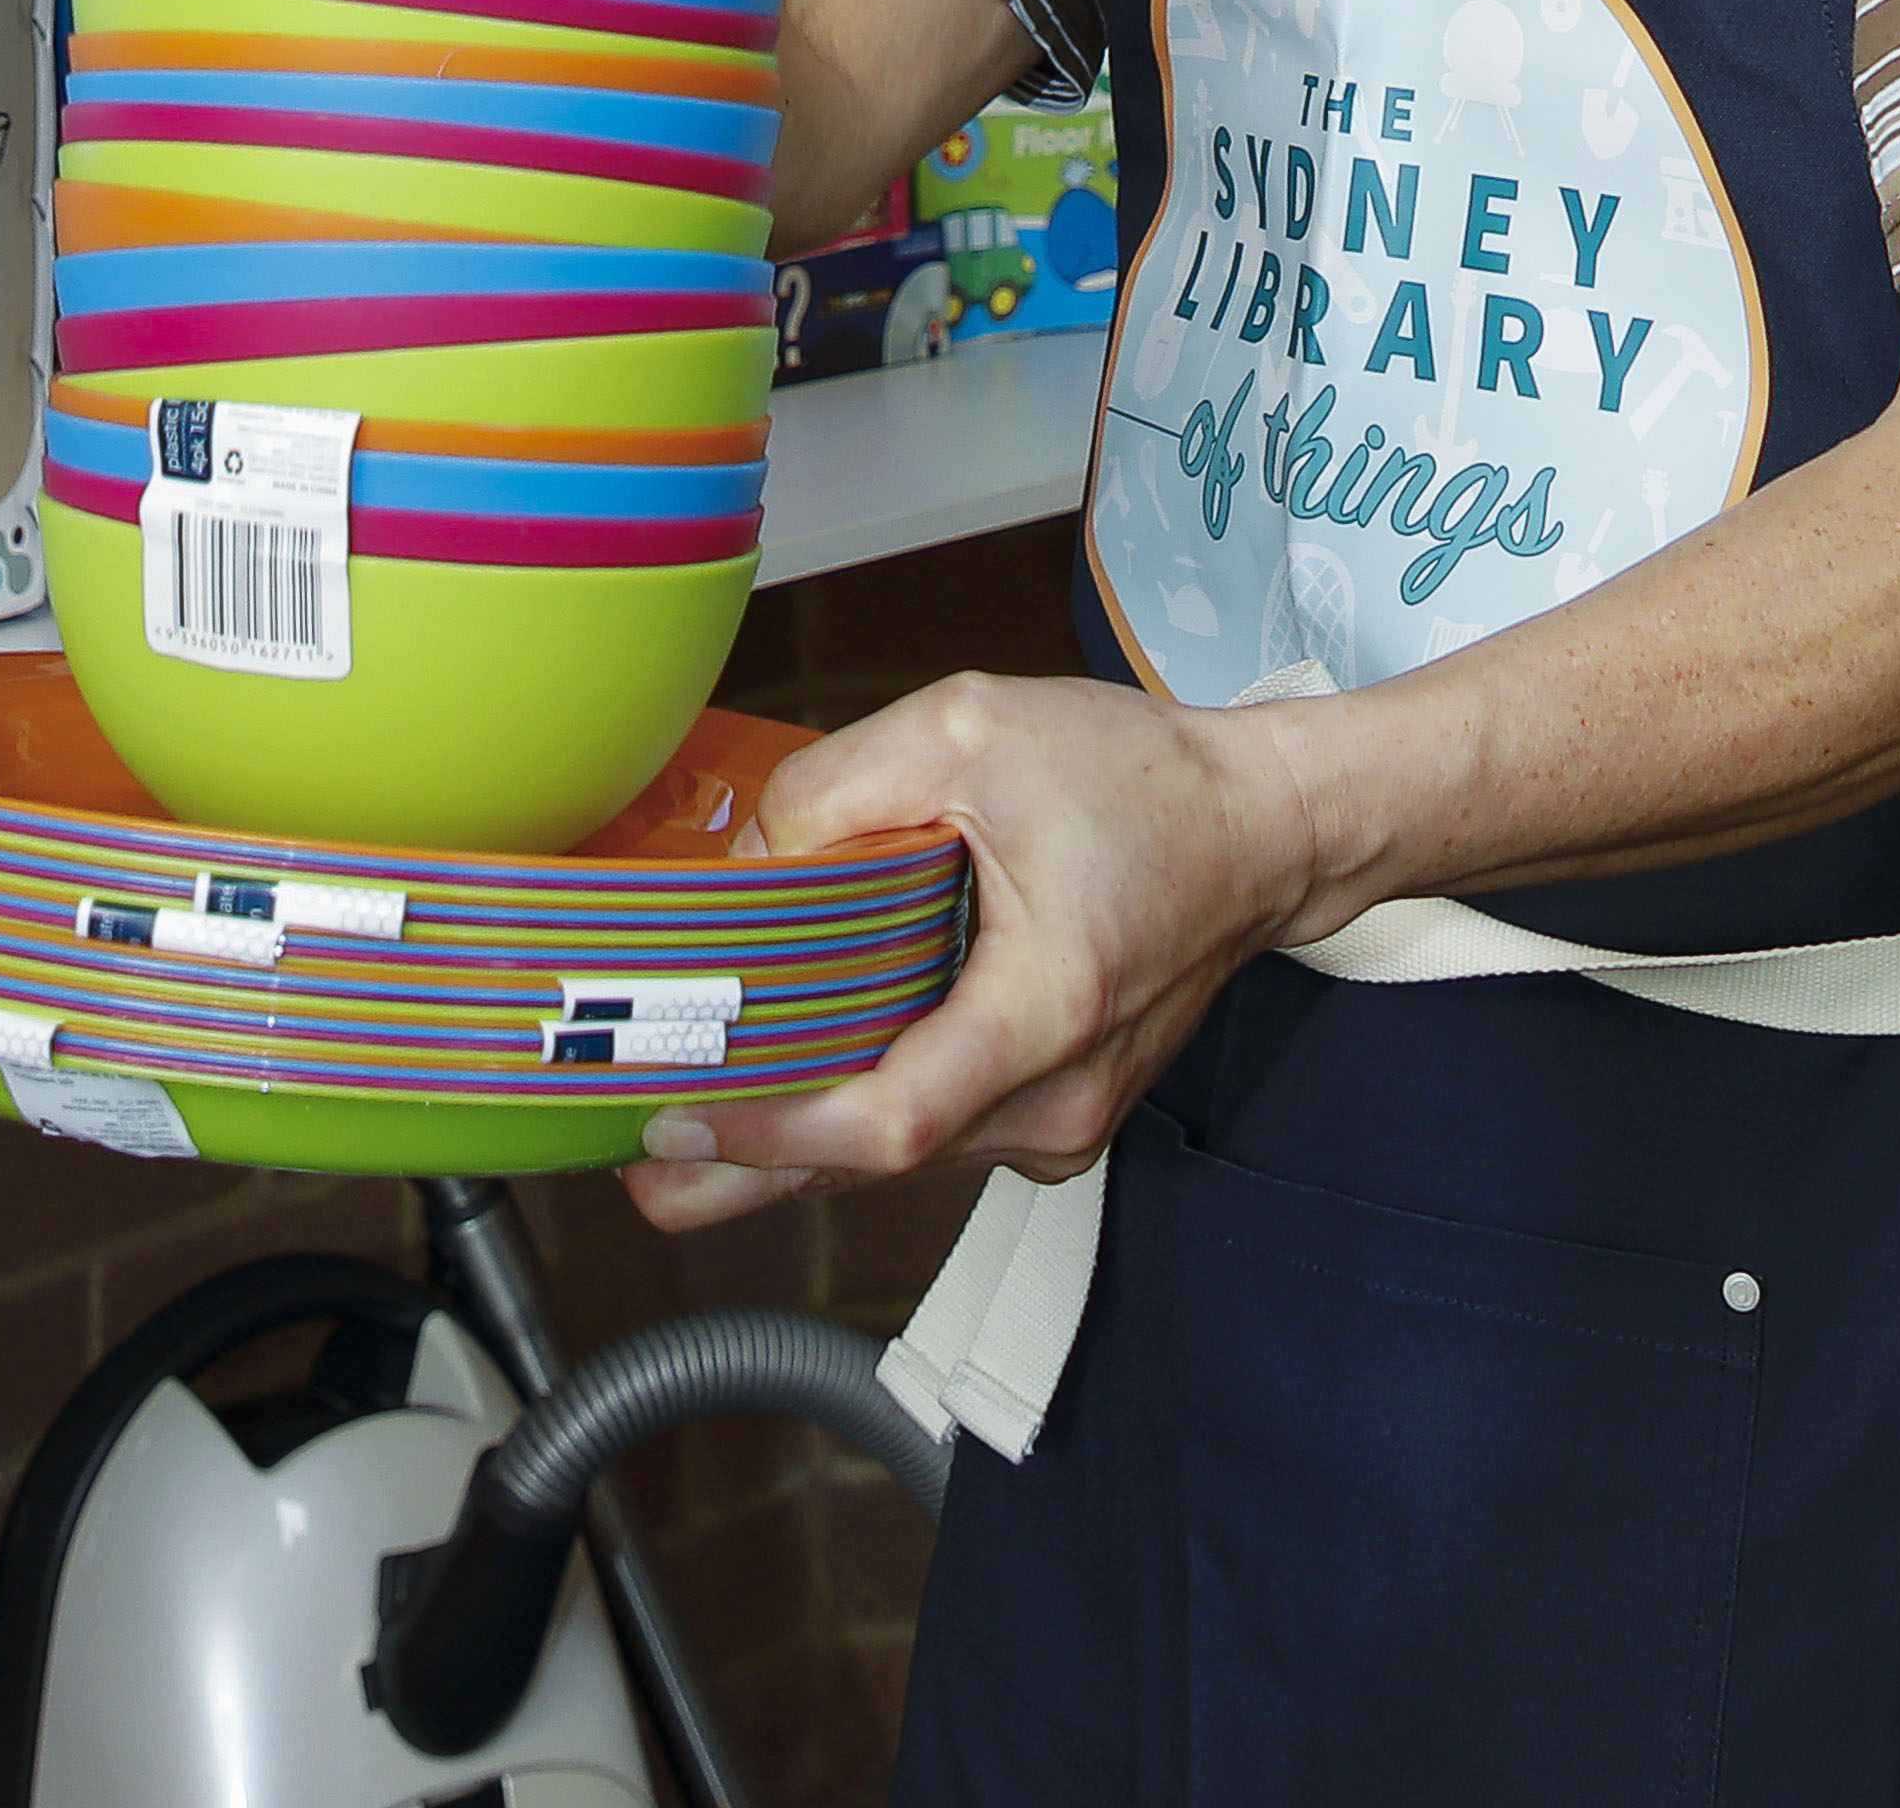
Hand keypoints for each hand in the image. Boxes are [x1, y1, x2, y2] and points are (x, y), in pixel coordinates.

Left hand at [623, 671, 1333, 1231]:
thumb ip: (839, 788)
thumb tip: (744, 868)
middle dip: (745, 1170)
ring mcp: (1058, 1118)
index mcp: (1047, 1008)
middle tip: (637, 1167)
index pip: (892, 1119)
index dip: (776, 1132)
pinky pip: (933, 1125)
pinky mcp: (1049, 1109)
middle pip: (876, 1160)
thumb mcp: (971, 728)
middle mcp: (1056, 1095)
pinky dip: (852, 1110)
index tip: (681, 1115)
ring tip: (677, 1115)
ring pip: (899, 1150)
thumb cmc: (1144, 781)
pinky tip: (781, 1083)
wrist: (1262, 831)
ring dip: (792, 1137)